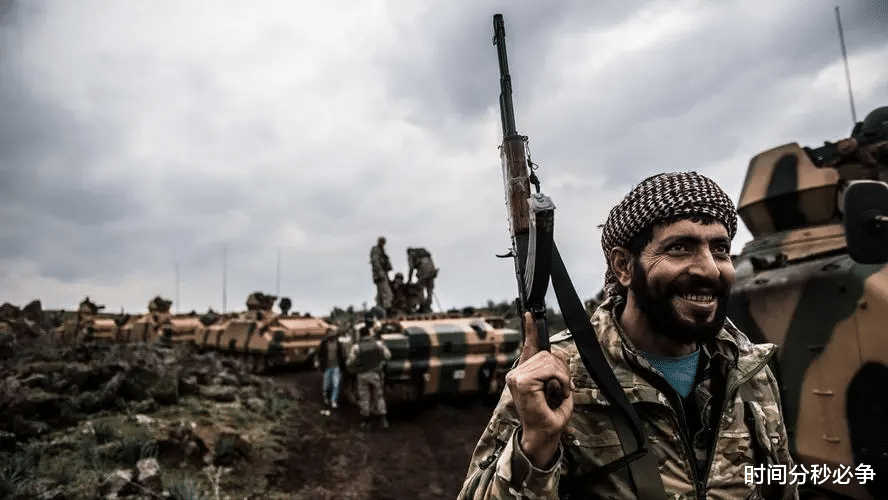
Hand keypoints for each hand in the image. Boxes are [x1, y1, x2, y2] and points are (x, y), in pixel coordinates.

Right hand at [506, 312, 572, 468]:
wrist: (543, 434)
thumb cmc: (549, 416)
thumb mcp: (558, 386)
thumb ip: (555, 368)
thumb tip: (557, 352)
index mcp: (524, 373)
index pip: (529, 346)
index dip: (531, 330)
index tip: (529, 314)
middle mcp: (517, 373)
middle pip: (546, 353)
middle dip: (562, 369)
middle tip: (564, 388)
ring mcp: (517, 376)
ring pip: (549, 360)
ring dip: (562, 376)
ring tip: (560, 392)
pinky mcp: (521, 381)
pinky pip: (549, 368)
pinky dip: (560, 380)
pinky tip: (558, 392)